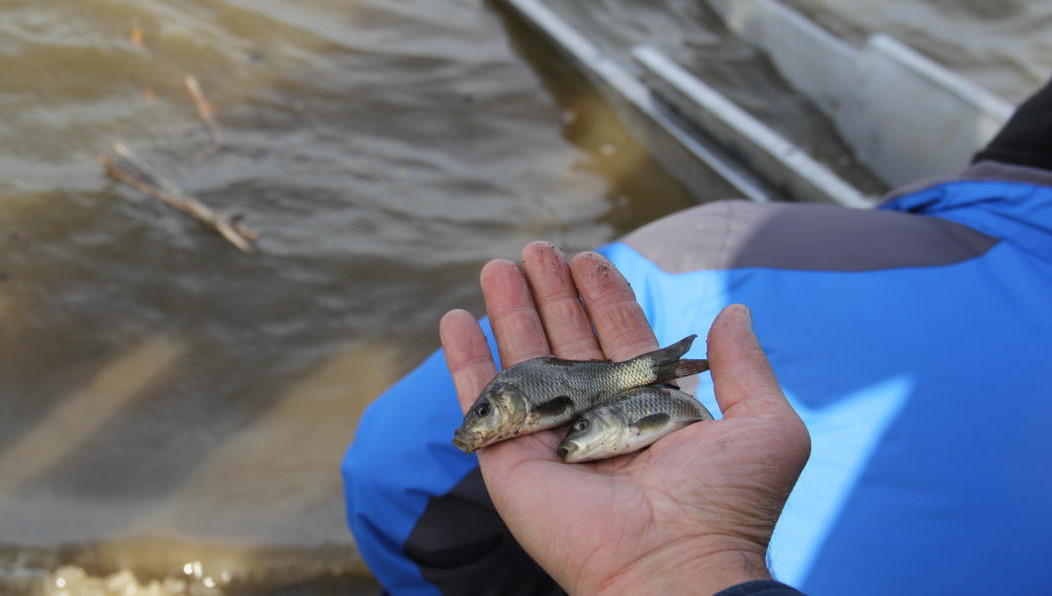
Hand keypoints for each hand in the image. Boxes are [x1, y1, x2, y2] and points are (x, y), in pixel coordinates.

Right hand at [440, 242, 809, 594]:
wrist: (676, 566)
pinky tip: (454, 319)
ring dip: (509, 311)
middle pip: (566, 338)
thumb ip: (748, 366)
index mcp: (649, 406)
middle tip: (535, 248)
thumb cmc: (728, 504)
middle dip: (551, 292)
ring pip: (524, 358)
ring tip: (497, 266)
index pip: (619, 336)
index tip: (587, 257)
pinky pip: (482, 399)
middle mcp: (598, 416)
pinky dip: (465, 360)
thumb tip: (735, 310)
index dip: (604, 295)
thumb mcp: (766, 426)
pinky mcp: (511, 459)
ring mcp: (552, 436)